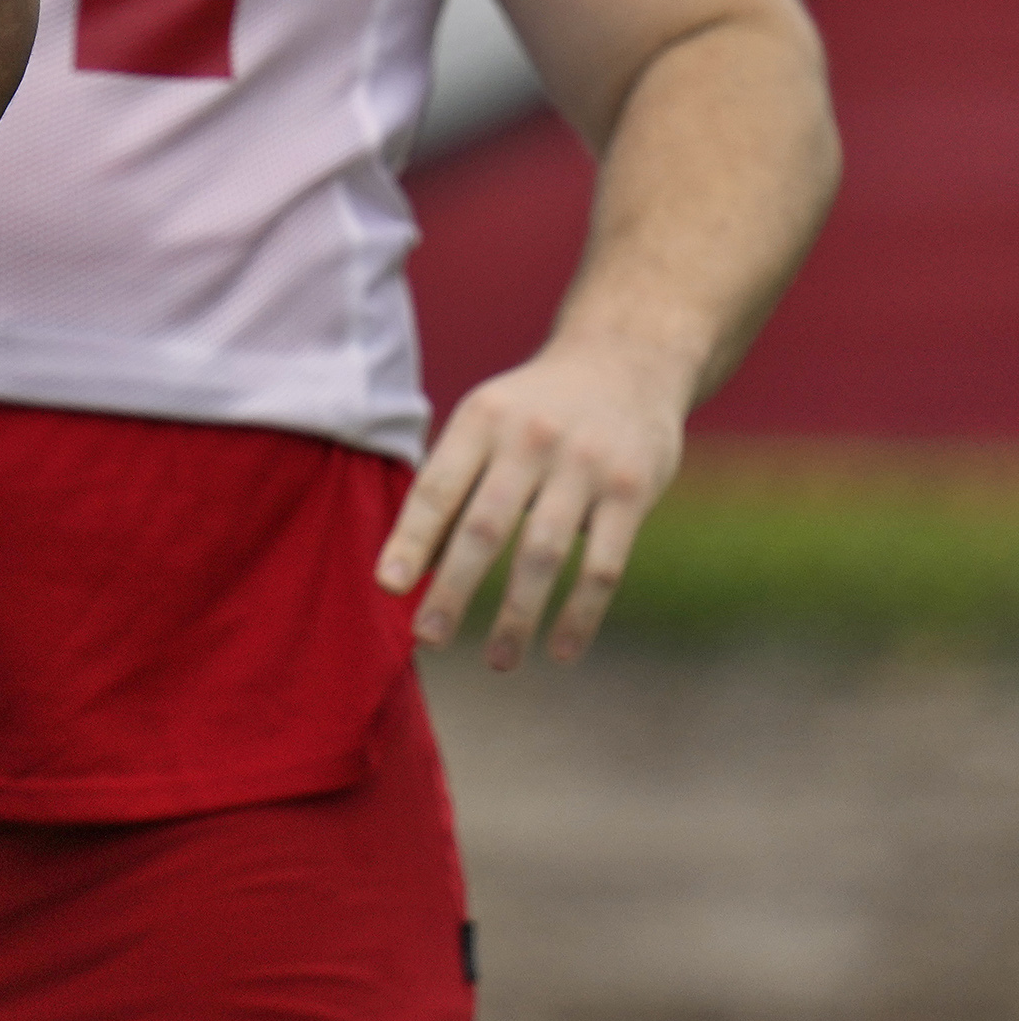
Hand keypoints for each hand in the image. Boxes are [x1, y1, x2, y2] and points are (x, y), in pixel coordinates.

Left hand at [379, 331, 693, 667]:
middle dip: (454, 589)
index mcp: (480, 420)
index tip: (387, 586)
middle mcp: (529, 440)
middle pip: (484, 528)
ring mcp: (585, 465)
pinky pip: (603, 565)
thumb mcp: (485, 422)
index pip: (437, 488)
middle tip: (427, 639)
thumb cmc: (533, 409)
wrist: (626, 360)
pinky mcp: (632, 491)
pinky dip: (580, 614)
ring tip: (496, 660)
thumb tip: (412, 569)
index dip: (409, 539)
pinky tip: (560, 651)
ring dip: (517, 615)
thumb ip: (453, 485)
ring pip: (542, 554)